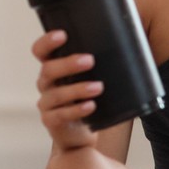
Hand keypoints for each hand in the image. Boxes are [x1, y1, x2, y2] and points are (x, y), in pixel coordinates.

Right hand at [33, 29, 101, 150]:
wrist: (81, 134)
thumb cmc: (89, 98)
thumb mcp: (91, 79)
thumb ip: (98, 64)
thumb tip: (127, 43)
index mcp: (53, 69)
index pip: (41, 51)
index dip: (47, 42)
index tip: (63, 34)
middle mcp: (46, 84)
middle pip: (48, 70)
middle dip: (68, 64)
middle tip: (90, 60)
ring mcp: (47, 103)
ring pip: (56, 94)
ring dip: (78, 89)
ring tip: (98, 87)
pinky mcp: (51, 121)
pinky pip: (60, 115)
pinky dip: (76, 110)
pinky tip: (91, 106)